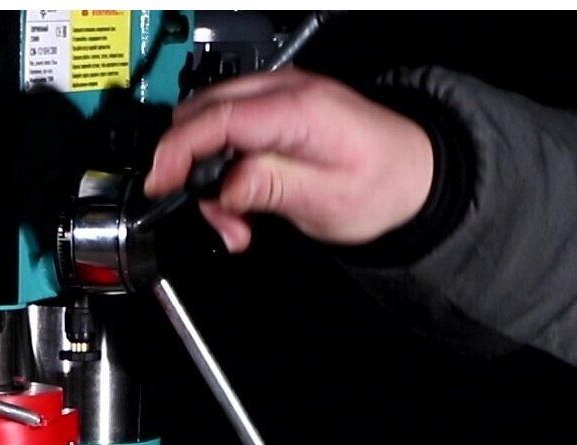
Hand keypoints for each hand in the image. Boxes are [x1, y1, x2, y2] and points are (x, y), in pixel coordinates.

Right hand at [145, 68, 436, 251]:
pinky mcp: (274, 111)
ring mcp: (278, 97)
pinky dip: (221, 166)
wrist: (415, 175)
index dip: (178, 152)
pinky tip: (240, 200)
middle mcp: (285, 92)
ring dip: (207, 174)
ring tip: (235, 220)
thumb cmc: (383, 185)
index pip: (217, 118)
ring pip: (208, 124)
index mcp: (299, 109)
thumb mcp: (326, 201)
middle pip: (203, 116)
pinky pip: (227, 130)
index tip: (160, 186)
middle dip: (192, 170)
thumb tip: (221, 187)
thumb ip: (268, 188)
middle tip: (216, 218)